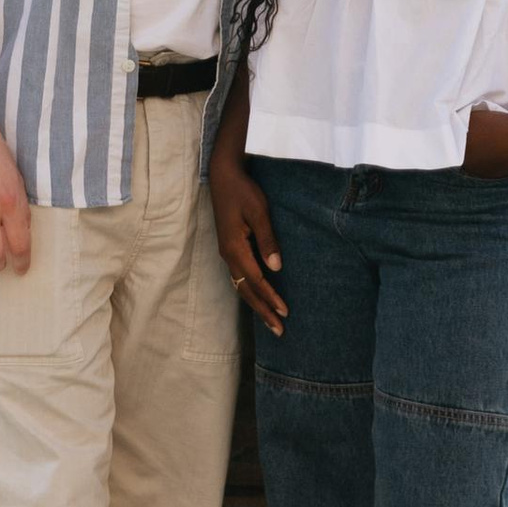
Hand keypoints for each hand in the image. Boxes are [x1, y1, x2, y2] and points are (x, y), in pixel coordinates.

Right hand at [211, 147, 286, 332]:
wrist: (223, 176)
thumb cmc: (243, 191)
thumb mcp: (259, 212)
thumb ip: (267, 239)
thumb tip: (276, 267)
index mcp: (235, 248)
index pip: (257, 280)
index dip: (271, 297)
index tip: (285, 313)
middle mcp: (228, 255)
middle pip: (246, 290)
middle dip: (262, 311)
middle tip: (279, 330)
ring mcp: (227, 252)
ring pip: (241, 285)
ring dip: (256, 303)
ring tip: (270, 320)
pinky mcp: (229, 247)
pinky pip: (240, 276)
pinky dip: (250, 291)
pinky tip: (258, 295)